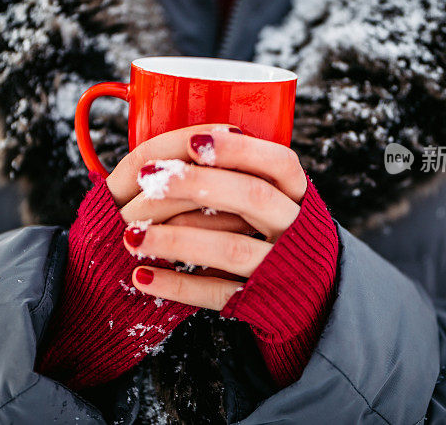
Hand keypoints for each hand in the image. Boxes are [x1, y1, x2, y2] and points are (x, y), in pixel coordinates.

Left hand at [119, 129, 308, 309]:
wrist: (314, 295)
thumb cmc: (277, 233)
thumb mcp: (276, 200)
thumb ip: (244, 177)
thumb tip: (188, 143)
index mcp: (298, 194)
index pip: (280, 163)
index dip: (240, 150)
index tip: (195, 141)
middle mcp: (295, 228)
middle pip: (253, 196)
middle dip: (198, 183)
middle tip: (149, 176)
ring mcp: (281, 267)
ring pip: (230, 249)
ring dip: (176, 240)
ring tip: (131, 235)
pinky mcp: (262, 303)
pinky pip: (218, 294)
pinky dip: (178, 285)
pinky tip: (143, 276)